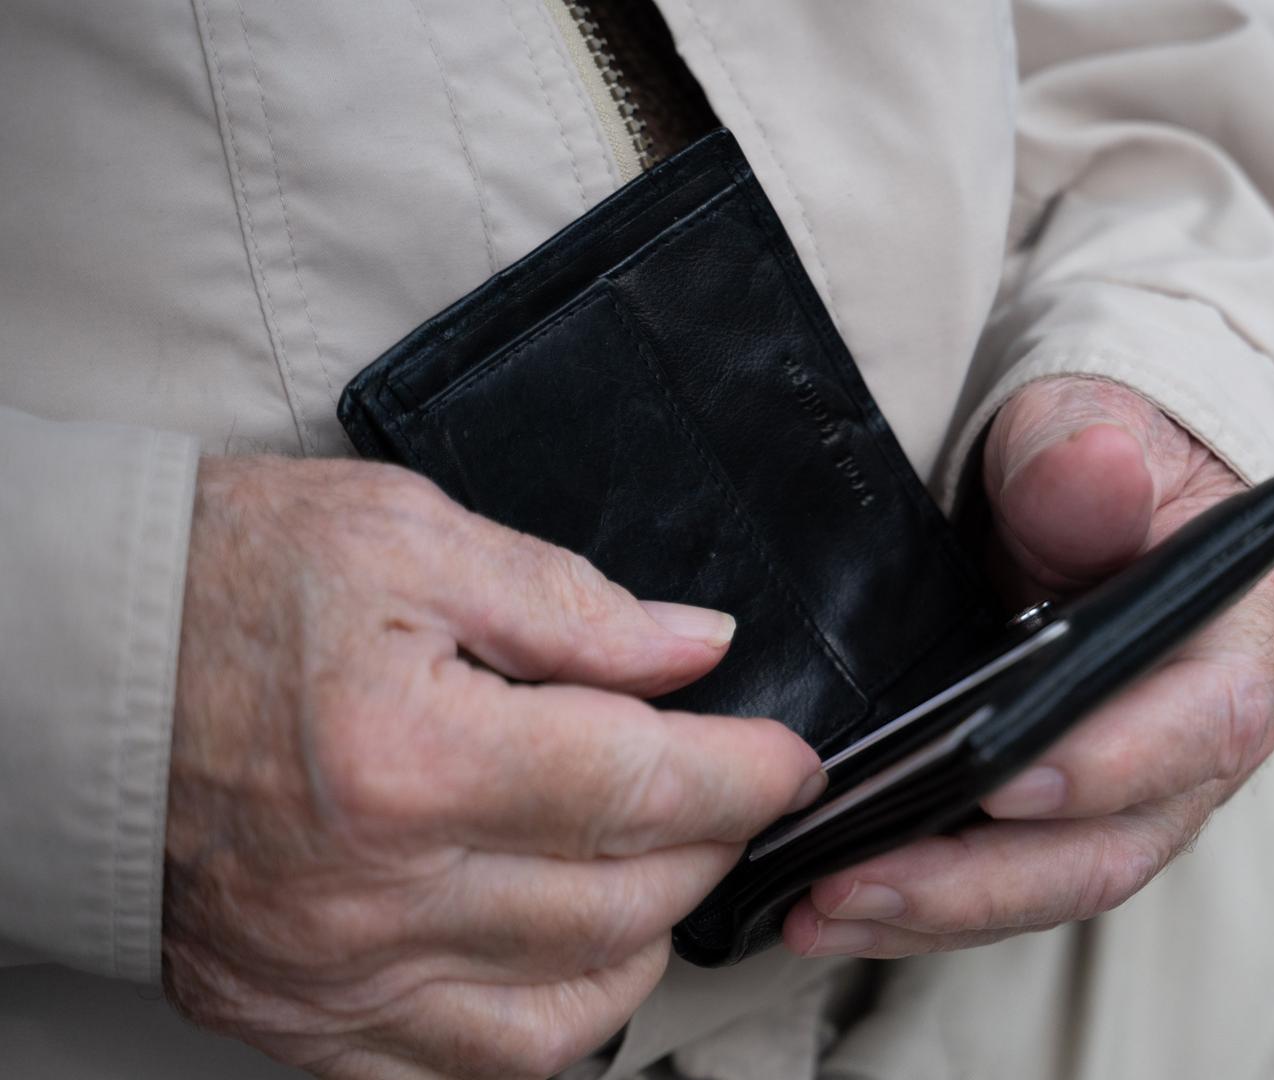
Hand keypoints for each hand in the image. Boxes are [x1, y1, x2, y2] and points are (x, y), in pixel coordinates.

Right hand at [164, 457, 823, 1078]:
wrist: (70, 671)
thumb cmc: (224, 587)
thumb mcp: (406, 540)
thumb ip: (571, 604)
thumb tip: (696, 649)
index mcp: (408, 757)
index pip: (640, 787)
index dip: (747, 774)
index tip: (788, 760)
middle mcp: (375, 890)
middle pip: (621, 901)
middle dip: (710, 845)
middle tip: (725, 791)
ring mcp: (338, 974)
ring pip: (567, 1011)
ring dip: (646, 938)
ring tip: (654, 865)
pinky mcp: (304, 1019)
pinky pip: (467, 1071)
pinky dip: (552, 1022)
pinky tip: (567, 954)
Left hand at [783, 377, 1273, 956]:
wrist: (1102, 487)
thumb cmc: (1112, 456)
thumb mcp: (1099, 424)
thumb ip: (1089, 455)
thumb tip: (1094, 470)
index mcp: (1242, 641)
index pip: (1203, 723)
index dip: (1110, 764)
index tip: (1002, 782)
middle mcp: (1204, 742)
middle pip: (1113, 844)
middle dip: (984, 880)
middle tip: (861, 881)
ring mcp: (1139, 793)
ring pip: (1053, 883)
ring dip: (936, 910)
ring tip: (820, 911)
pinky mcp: (1073, 817)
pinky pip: (1010, 882)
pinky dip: (926, 904)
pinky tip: (836, 906)